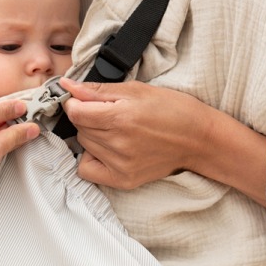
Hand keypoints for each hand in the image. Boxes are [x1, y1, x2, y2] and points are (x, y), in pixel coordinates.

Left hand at [59, 78, 265, 205]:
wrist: (199, 139)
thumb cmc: (171, 109)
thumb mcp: (135, 90)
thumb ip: (97, 90)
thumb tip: (67, 86)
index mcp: (121, 116)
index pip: (75, 112)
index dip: (75, 102)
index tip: (84, 100)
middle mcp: (118, 143)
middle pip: (79, 128)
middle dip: (87, 117)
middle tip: (108, 113)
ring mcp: (120, 165)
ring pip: (83, 145)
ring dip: (91, 135)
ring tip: (115, 130)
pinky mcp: (123, 180)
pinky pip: (87, 170)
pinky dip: (90, 158)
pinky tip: (106, 149)